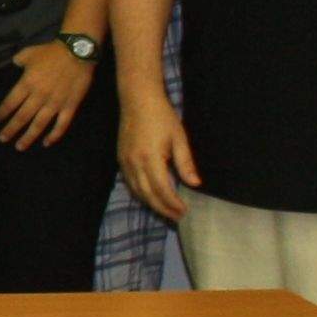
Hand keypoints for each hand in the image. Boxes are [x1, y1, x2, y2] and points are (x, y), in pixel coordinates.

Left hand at [0, 40, 94, 149]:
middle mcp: (38, 96)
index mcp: (27, 83)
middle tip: (3, 139)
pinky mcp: (70, 106)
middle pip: (21, 117)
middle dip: (10, 130)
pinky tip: (46, 143)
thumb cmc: (51, 51)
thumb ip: (19, 60)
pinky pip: (61, 125)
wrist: (77, 50)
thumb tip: (14, 64)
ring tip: (19, 147)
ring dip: (28, 137)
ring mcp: (55, 103)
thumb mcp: (29, 52)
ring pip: (39, 125)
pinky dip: (54, 136)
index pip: (10, 103)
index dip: (2, 113)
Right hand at [116, 91, 199, 223]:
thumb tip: (195, 184)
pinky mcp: (120, 159)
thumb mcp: (179, 138)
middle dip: (163, 208)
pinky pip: (130, 183)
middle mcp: (134, 163)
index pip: (162, 189)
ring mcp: (124, 162)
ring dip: (152, 204)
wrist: (137, 99)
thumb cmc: (162, 116)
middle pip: (148, 195)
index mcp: (150, 158)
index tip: (184, 211)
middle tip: (177, 217)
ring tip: (166, 211)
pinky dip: (141, 194)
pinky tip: (151, 196)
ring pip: (137, 191)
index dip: (173, 203)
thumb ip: (186, 163)